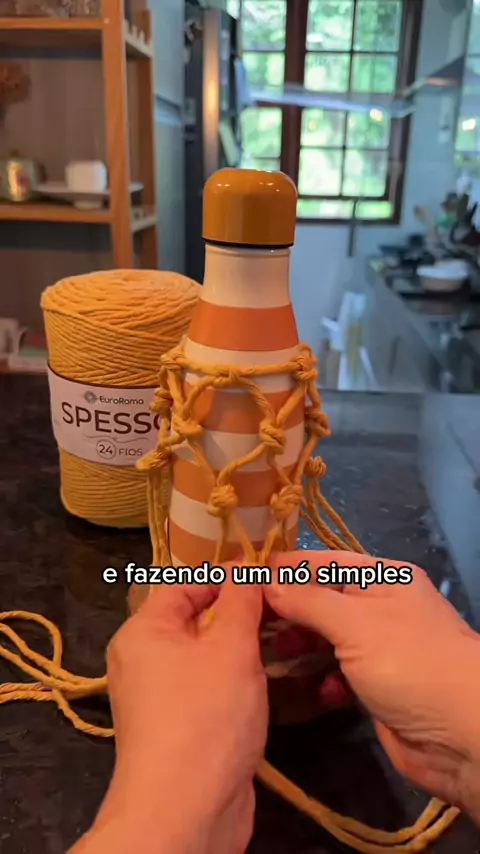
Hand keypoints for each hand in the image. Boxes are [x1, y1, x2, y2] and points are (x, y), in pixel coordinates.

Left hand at [72, 578, 266, 853]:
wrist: (186, 811)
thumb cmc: (206, 715)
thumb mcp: (230, 647)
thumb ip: (241, 600)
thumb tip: (246, 564)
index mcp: (143, 631)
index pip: (184, 583)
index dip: (225, 575)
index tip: (268, 573)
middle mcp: (144, 660)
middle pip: (195, 619)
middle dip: (240, 611)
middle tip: (286, 605)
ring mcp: (161, 697)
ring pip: (206, 655)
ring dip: (244, 646)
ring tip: (289, 636)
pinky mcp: (181, 727)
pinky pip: (209, 688)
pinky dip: (238, 679)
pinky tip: (273, 677)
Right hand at [265, 550, 479, 819]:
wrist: (464, 735)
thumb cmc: (410, 663)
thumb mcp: (356, 623)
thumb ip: (309, 600)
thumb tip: (266, 579)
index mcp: (383, 579)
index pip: (325, 562)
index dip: (287, 567)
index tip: (243, 576)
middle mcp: (380, 608)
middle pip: (323, 600)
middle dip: (288, 610)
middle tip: (246, 622)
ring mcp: (378, 649)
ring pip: (326, 639)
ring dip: (300, 647)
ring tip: (268, 656)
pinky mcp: (375, 687)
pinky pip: (338, 674)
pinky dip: (323, 680)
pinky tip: (312, 691)